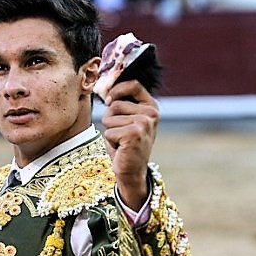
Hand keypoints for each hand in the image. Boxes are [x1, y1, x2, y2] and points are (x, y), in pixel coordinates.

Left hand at [101, 80, 158, 210]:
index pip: (133, 85)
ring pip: (109, 118)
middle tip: (120, 134)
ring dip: (110, 131)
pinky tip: (121, 148)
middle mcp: (151, 113)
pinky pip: (108, 131)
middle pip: (114, 104)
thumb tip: (104, 89)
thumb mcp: (125, 120)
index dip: (116, 90)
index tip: (108, 100)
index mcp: (151, 106)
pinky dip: (110, 141)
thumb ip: (120, 103)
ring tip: (121, 141)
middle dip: (110, 120)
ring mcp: (144, 123)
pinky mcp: (134, 134)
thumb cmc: (125, 145)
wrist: (132, 170)